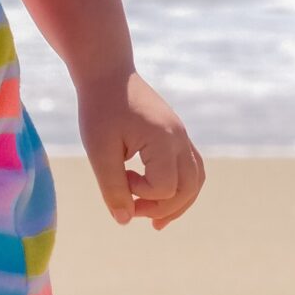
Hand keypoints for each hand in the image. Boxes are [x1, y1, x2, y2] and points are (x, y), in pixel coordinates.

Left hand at [76, 66, 204, 230]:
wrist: (107, 74)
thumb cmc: (99, 109)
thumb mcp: (99, 150)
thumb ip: (112, 187)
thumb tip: (125, 220)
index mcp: (163, 140)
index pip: (165, 187)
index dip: (141, 194)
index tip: (117, 177)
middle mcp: (180, 139)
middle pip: (189, 189)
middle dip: (161, 208)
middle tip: (131, 210)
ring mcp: (182, 136)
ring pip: (196, 180)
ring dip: (177, 203)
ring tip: (155, 221)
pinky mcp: (176, 136)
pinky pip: (191, 168)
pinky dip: (180, 188)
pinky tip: (159, 199)